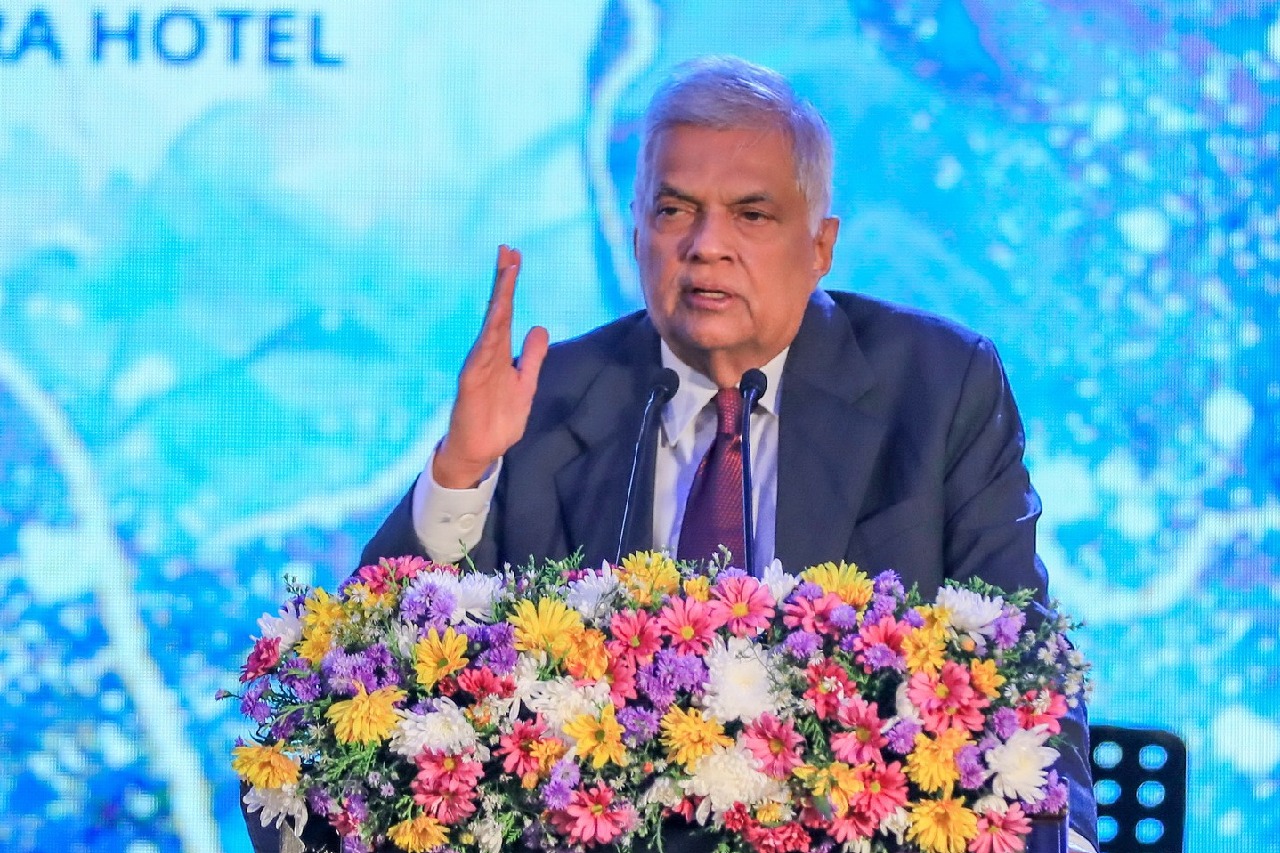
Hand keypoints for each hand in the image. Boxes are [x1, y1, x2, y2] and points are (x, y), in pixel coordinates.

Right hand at [432, 245, 549, 487]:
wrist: (481, 451)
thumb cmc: (499, 418)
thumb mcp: (525, 384)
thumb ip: (533, 358)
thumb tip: (540, 328)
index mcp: (502, 352)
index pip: (507, 312)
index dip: (510, 285)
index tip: (515, 257)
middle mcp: (488, 353)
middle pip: (497, 310)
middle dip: (503, 281)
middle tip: (508, 251)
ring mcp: (478, 365)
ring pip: (491, 326)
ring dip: (499, 300)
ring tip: (506, 274)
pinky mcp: (471, 381)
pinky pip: (481, 355)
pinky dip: (489, 336)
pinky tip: (496, 318)